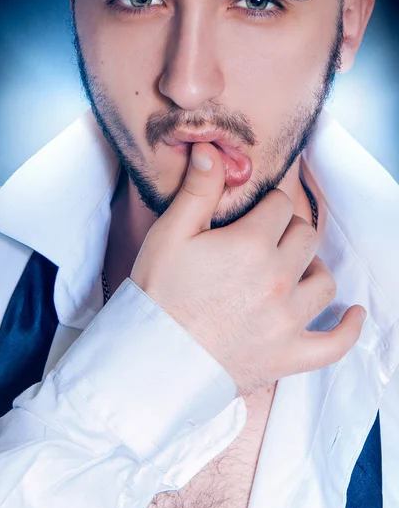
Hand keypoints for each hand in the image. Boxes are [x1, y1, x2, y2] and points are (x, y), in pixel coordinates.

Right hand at [130, 143, 365, 395]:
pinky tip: (354, 315)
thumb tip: (212, 149)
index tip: (257, 210)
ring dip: (313, 269)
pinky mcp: (290, 355)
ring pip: (325, 281)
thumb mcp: (170, 234)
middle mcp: (278, 278)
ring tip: (296, 268)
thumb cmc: (158, 294)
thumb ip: (197, 190)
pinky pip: (335, 343)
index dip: (268, 203)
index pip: (280, 205)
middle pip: (306, 237)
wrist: (152, 359)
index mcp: (252, 244)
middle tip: (268, 238)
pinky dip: (349, 329)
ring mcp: (289, 320)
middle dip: (289, 230)